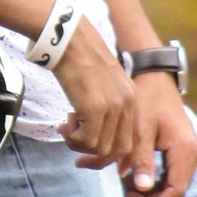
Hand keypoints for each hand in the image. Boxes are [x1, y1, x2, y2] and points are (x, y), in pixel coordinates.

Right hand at [56, 18, 138, 169]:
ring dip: (79, 145)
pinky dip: (73, 139)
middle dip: (96, 158)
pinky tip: (65, 123)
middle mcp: (127, 103)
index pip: (131, 139)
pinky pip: (87, 141)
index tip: (93, 156)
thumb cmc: (79, 56)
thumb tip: (93, 129)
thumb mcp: (103, 81)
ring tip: (67, 128)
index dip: (113, 154)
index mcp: (131, 97)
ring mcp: (112, 106)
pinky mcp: (94, 108)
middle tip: (76, 152)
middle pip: (118, 150)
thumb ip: (106, 104)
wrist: (69, 38)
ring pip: (101, 149)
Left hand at [121, 72, 196, 196]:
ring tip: (128, 185)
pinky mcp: (184, 149)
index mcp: (185, 150)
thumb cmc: (146, 100)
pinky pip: (173, 174)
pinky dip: (156, 180)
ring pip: (175, 184)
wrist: (155, 78)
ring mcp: (190, 151)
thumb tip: (142, 189)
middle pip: (177, 191)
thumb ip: (142, 160)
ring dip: (153, 191)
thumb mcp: (140, 129)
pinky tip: (137, 175)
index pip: (176, 191)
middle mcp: (193, 153)